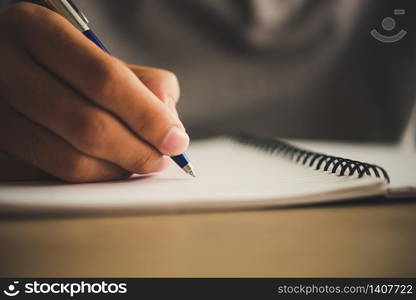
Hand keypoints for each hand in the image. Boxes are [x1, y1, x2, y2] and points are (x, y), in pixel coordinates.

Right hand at [0, 2, 187, 181]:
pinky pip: (55, 174)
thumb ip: (144, 82)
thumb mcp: (101, 54)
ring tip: (141, 162)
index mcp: (37, 29)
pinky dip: (94, 177)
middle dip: (138, 150)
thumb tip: (170, 123)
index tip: (176, 140)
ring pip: (70, 159)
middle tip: (162, 158)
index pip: (105, 80)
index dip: (147, 116)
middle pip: (88, 125)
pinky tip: (111, 167)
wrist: (10, 66)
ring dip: (118, 169)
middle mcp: (6, 67)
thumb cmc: (65, 62)